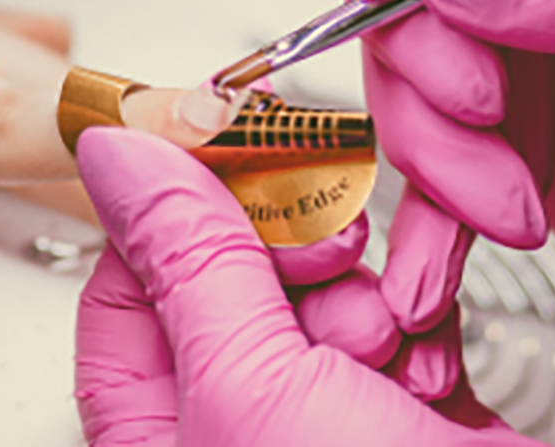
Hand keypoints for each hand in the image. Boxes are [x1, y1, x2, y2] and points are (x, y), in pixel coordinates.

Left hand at [73, 127, 534, 446]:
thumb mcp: (252, 386)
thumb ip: (190, 260)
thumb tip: (120, 156)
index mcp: (156, 431)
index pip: (127, 278)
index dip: (176, 204)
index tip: (220, 137)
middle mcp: (231, 422)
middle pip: (234, 270)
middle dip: (293, 255)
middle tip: (329, 252)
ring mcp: (323, 414)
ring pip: (328, 284)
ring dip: (370, 296)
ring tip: (389, 342)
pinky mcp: (406, 407)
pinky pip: (404, 316)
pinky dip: (426, 325)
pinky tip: (435, 373)